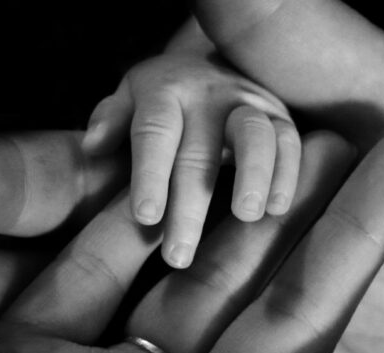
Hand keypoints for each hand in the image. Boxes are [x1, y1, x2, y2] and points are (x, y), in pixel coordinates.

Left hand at [82, 52, 300, 267]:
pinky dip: (286, 174)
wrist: (214, 64)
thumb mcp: (130, 97)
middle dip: (189, 206)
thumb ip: (110, 120)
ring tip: (245, 217)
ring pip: (254, 137)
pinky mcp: (281, 117)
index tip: (145, 217)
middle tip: (178, 257)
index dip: (149, 173)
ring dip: (252, 176)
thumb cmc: (163, 100)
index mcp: (163, 91)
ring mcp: (248, 103)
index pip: (154, 132)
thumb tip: (93, 146)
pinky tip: (277, 210)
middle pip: (198, 151)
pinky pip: (289, 143)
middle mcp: (208, 93)